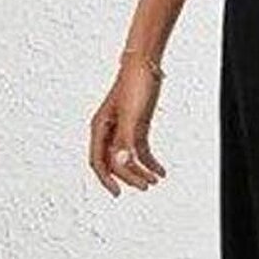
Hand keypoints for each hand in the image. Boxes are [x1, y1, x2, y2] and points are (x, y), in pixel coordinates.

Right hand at [89, 61, 166, 195]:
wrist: (146, 65)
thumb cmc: (134, 85)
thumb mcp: (132, 116)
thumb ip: (125, 141)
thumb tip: (121, 163)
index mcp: (100, 128)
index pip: (98, 161)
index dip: (107, 179)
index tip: (118, 192)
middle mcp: (108, 131)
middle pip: (114, 162)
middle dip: (129, 176)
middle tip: (145, 187)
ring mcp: (123, 129)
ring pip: (128, 158)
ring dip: (140, 171)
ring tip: (155, 180)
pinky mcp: (136, 127)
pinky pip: (140, 150)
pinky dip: (149, 161)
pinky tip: (160, 170)